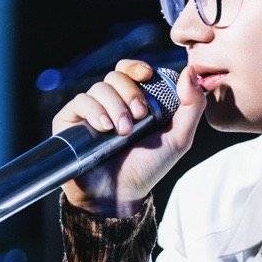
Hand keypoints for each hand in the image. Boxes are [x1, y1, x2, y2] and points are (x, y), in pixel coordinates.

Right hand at [56, 59, 207, 214]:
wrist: (120, 194)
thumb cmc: (148, 167)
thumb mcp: (179, 138)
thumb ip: (192, 106)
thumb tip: (191, 72)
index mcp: (133, 100)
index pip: (130, 70)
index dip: (137, 67)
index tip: (147, 75)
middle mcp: (110, 102)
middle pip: (116, 76)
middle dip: (131, 92)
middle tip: (140, 116)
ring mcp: (89, 110)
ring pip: (100, 88)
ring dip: (115, 106)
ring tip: (123, 132)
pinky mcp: (69, 120)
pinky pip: (80, 101)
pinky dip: (94, 110)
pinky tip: (104, 128)